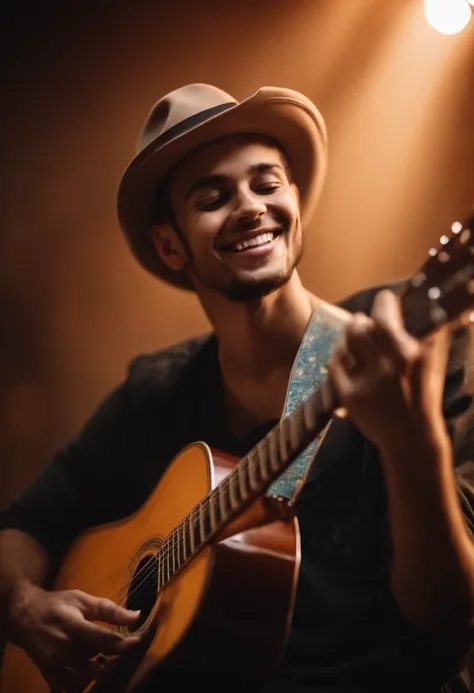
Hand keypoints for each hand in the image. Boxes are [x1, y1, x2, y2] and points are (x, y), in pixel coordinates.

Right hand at [7, 581, 140, 691]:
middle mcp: (65, 650)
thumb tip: (137, 616)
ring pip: (84, 680)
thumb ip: (109, 610)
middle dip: (112, 662)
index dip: (124, 644)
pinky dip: (80, 683)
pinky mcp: (49, 674)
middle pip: (96, 666)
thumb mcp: (83, 599)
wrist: (25, 616)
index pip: (104, 641)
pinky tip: (86, 670)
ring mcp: (56, 665)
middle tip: (117, 652)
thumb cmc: (58, 605)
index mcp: (74, 627)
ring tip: (101, 660)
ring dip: (97, 673)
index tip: (136, 641)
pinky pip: (68, 688)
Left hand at [327, 289, 450, 452]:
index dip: (384, 301)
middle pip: (366, 323)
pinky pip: (336, 363)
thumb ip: (433, 333)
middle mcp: (391, 364)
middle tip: (365, 318)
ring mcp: (369, 380)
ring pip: (350, 339)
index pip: (389, 313)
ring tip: (356, 330)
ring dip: (351, 330)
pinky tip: (346, 355)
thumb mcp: (434, 363)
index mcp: (414, 353)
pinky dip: (340, 355)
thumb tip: (434, 305)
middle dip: (364, 317)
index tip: (385, 299)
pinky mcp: (350, 396)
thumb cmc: (424, 397)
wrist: (412, 438)